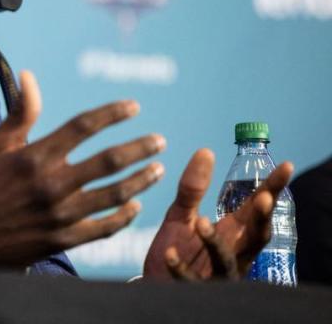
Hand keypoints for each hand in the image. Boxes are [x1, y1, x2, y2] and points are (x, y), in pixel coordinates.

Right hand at [0, 70, 165, 269]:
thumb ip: (21, 112)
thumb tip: (29, 75)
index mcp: (34, 157)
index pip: (82, 127)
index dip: (112, 114)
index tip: (133, 107)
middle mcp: (51, 185)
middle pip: (108, 161)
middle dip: (139, 148)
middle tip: (159, 141)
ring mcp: (60, 215)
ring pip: (114, 195)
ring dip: (141, 180)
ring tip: (158, 169)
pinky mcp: (64, 240)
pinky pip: (105, 228)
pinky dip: (125, 216)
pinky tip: (136, 204)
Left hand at [143, 148, 293, 279]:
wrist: (155, 284)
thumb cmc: (177, 248)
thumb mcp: (181, 215)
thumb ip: (193, 188)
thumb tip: (206, 151)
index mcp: (232, 232)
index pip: (257, 209)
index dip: (272, 189)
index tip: (287, 166)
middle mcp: (232, 253)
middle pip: (256, 238)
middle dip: (262, 220)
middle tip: (264, 198)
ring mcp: (216, 274)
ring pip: (226, 261)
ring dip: (215, 242)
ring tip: (201, 222)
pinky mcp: (195, 290)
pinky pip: (191, 280)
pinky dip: (180, 267)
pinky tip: (169, 255)